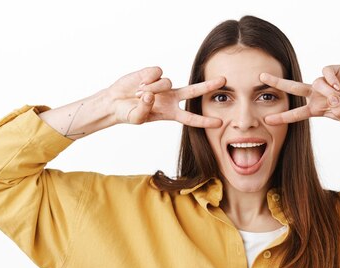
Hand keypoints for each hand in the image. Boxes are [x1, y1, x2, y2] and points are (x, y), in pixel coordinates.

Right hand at [106, 66, 225, 127]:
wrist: (115, 101)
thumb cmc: (127, 113)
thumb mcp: (136, 118)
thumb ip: (144, 110)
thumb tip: (151, 95)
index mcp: (170, 113)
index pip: (191, 118)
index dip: (204, 120)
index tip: (219, 123)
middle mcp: (171, 98)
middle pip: (194, 91)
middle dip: (208, 85)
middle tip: (224, 80)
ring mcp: (164, 85)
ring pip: (167, 82)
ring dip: (152, 88)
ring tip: (138, 94)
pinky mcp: (154, 73)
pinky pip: (156, 73)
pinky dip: (147, 79)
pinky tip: (139, 83)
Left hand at [259, 65, 339, 126]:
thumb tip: (335, 106)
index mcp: (316, 109)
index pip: (296, 113)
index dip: (282, 117)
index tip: (267, 120)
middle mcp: (317, 95)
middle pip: (293, 88)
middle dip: (277, 82)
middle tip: (261, 77)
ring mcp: (325, 83)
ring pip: (316, 83)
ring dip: (327, 91)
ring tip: (339, 97)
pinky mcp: (336, 71)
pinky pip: (326, 71)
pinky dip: (331, 78)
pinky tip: (339, 85)